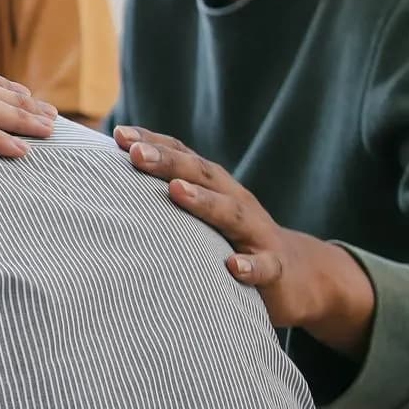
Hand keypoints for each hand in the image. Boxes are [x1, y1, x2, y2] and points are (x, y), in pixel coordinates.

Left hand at [116, 126, 374, 353]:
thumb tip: (110, 184)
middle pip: (202, 176)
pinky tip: (233, 267)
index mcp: (215, 188)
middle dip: (168, 162)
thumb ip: (168, 197)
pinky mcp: (274, 269)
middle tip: (134, 152)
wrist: (298, 275)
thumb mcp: (204, 214)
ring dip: (203, 201)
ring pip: (231, 213)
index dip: (153, 143)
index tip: (117, 133)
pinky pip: (263, 267)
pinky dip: (249, 267)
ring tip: (176, 190)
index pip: (183, 157)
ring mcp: (256, 234)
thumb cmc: (233, 239)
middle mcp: (236, 202)